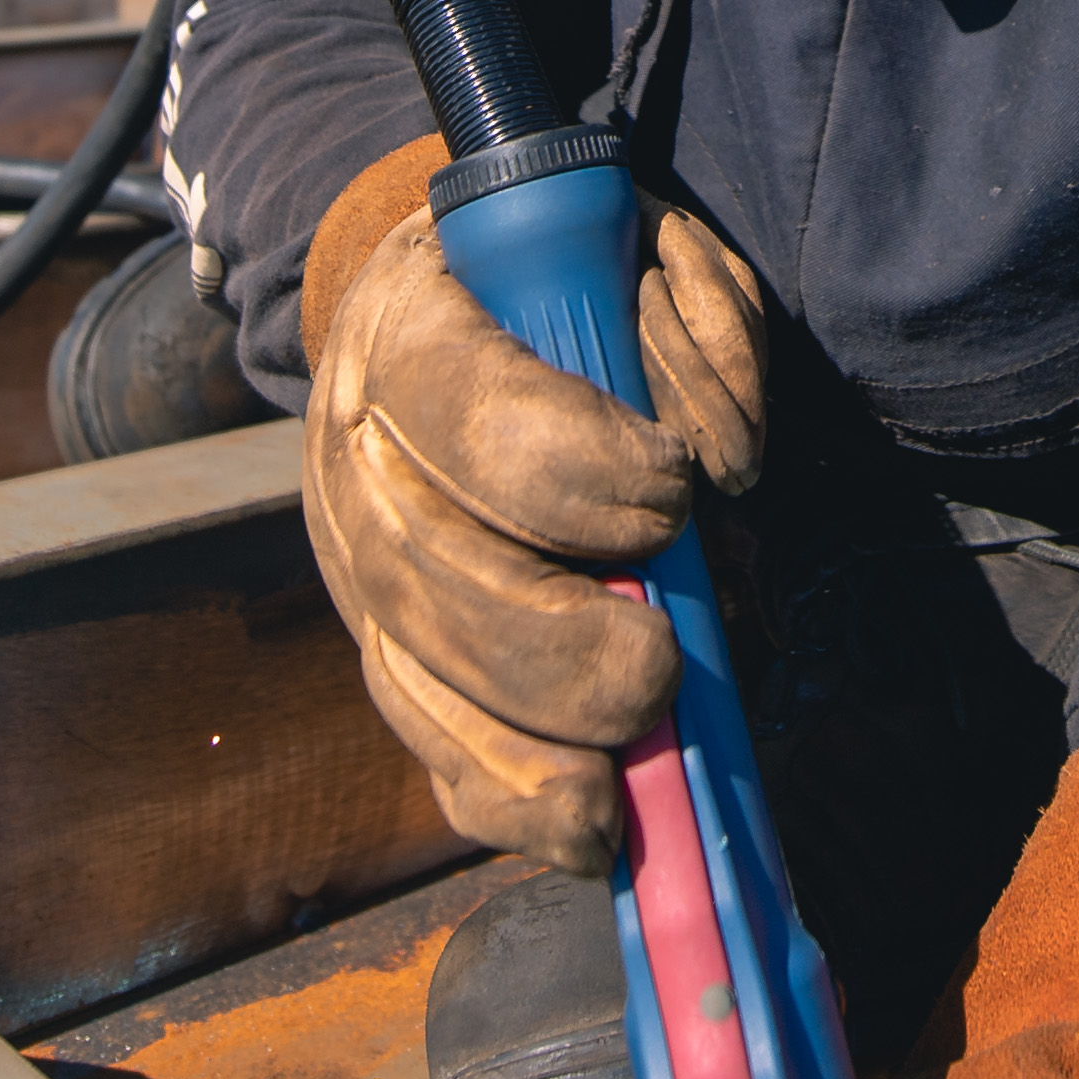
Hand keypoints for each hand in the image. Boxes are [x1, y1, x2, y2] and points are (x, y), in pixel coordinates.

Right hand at [296, 151, 773, 872]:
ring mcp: (359, 561)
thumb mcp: (638, 246)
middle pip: (425, 572)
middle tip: (656, 662)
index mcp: (407, 325)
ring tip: (613, 795)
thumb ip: (691, 318)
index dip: (571, 467)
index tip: (675, 488)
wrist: (457, 301)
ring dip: (522, 748)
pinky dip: (507, 801)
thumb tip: (721, 459)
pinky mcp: (392, 641)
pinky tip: (584, 832)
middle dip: (550, 642)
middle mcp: (357, 452)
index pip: (465, 410)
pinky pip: (429, 739)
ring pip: (416, 674)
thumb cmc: (568, 278)